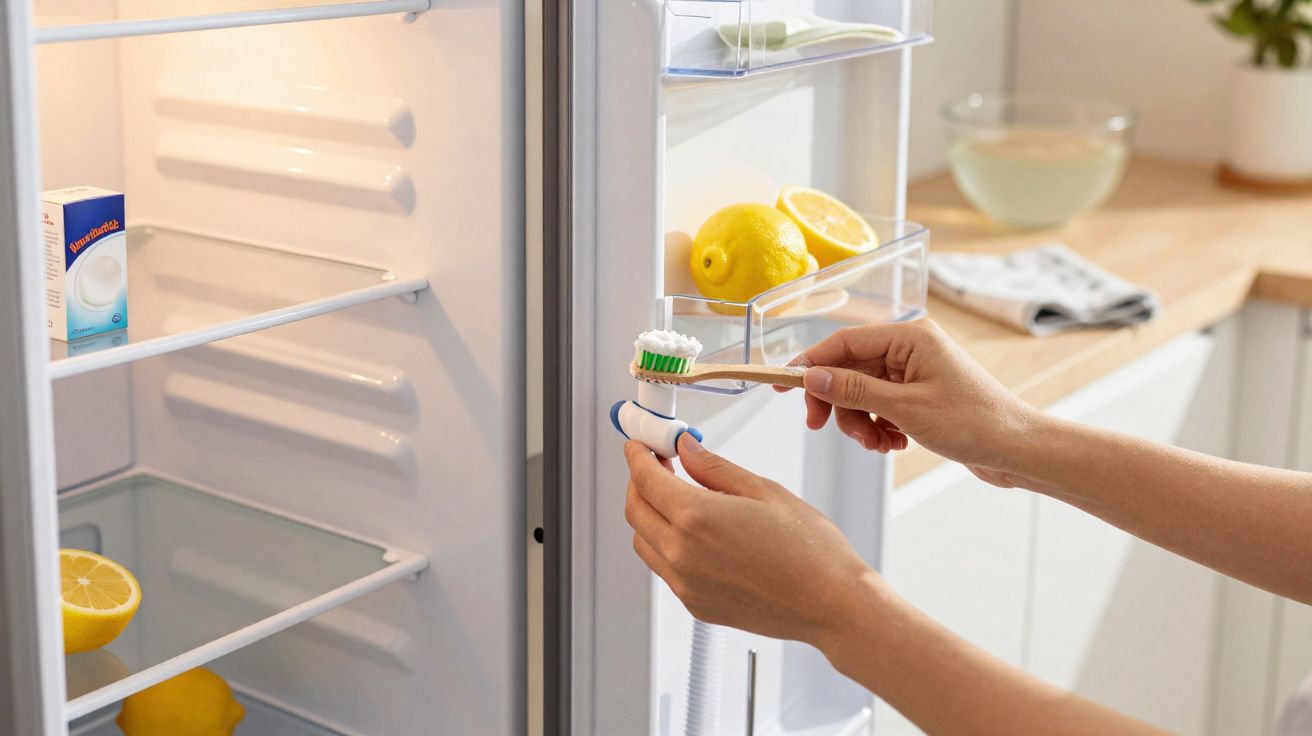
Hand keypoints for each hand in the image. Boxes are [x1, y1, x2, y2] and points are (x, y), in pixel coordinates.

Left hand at [622, 435, 880, 645]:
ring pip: (644, 542)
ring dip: (648, 516)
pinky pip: (664, 569)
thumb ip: (714, 468)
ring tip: (675, 498)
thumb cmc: (811, 551)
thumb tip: (685, 449)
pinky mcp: (696, 605)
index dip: (638, 456)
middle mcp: (683, 555)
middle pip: (635, 511)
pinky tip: (692, 533)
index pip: (646, 480)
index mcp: (697, 518)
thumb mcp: (763, 491)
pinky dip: (664, 545)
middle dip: (638, 483)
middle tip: (657, 466)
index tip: (640, 446)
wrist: (832, 605)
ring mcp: (686, 585)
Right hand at [782, 320, 1039, 474]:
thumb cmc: (974, 423)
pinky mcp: (918, 394)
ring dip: (860, 422)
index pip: (843, 342)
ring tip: (879, 444)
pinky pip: (879, 406)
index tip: (783, 386)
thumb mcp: (905, 408)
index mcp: (909, 336)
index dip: (809, 364)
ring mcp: (914, 371)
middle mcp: (910, 348)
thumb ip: (854, 389)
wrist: (1017, 449)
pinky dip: (878, 427)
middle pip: (848, 369)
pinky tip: (894, 443)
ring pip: (861, 392)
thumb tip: (812, 376)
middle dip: (839, 403)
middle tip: (823, 428)